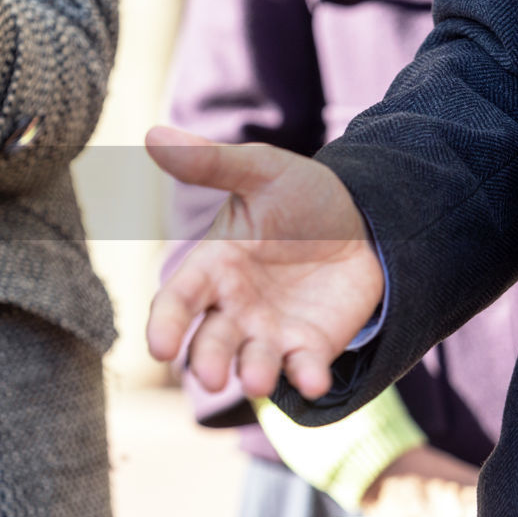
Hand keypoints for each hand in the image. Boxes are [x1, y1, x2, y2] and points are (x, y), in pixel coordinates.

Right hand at [144, 125, 384, 399]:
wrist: (365, 218)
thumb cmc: (299, 195)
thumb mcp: (259, 170)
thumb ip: (210, 163)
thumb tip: (152, 135)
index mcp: (212, 267)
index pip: (178, 301)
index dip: (166, 324)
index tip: (158, 347)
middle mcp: (233, 307)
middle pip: (210, 342)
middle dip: (207, 361)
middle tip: (211, 377)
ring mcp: (270, 331)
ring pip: (252, 362)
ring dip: (252, 375)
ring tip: (257, 381)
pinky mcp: (310, 346)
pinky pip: (303, 368)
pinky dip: (305, 378)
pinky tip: (313, 381)